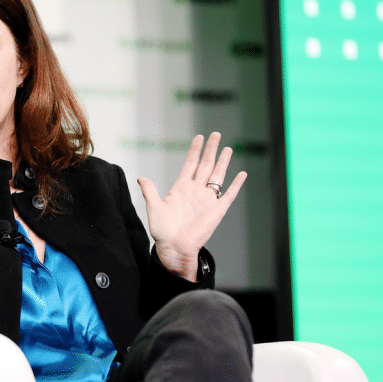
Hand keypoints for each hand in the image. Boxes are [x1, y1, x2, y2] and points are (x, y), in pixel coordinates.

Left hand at [137, 132, 246, 280]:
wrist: (174, 247)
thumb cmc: (163, 231)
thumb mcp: (154, 207)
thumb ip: (150, 191)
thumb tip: (140, 178)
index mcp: (181, 188)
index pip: (190, 164)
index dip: (195, 151)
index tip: (199, 137)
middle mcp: (195, 191)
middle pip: (206, 165)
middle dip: (211, 149)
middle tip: (216, 134)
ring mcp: (207, 199)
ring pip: (217, 176)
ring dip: (223, 162)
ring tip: (228, 148)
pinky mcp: (217, 210)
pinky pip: (228, 195)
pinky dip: (236, 185)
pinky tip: (242, 174)